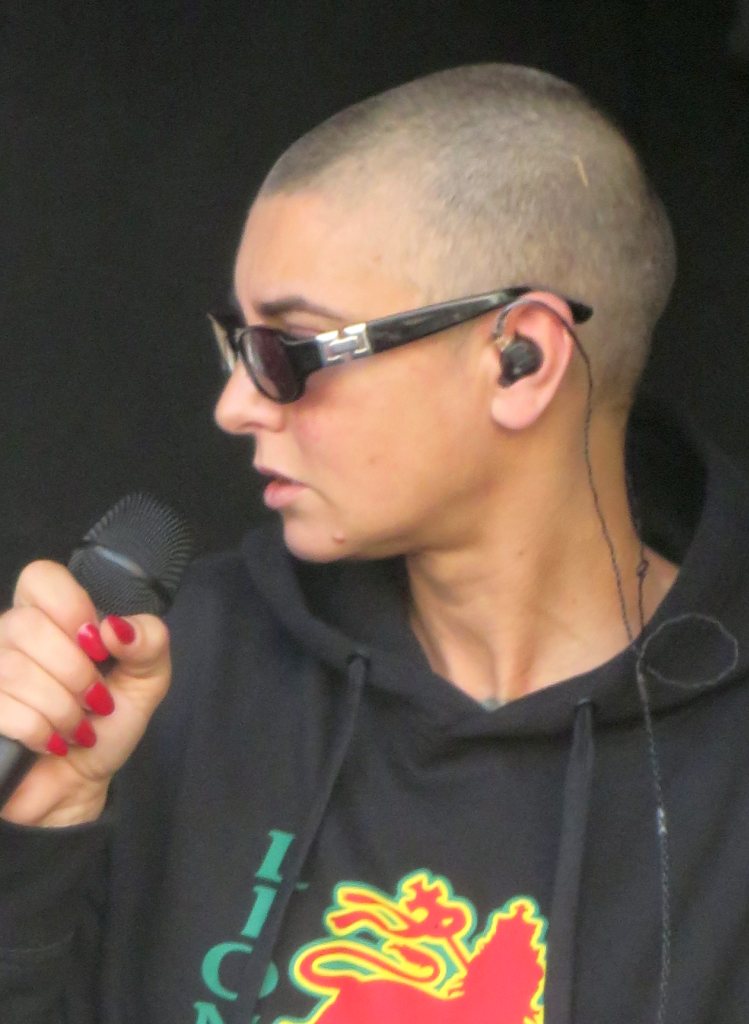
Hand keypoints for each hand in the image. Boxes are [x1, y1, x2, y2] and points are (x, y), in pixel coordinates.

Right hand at [0, 560, 170, 826]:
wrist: (79, 784)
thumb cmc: (108, 723)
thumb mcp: (146, 679)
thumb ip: (149, 641)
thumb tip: (116, 626)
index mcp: (49, 616)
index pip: (40, 577)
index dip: (71, 608)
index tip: (100, 647)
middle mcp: (8, 637)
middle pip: (26, 625)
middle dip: (75, 672)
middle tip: (96, 700)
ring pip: (12, 668)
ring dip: (61, 706)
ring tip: (79, 726)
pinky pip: (2, 707)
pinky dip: (40, 729)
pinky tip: (53, 742)